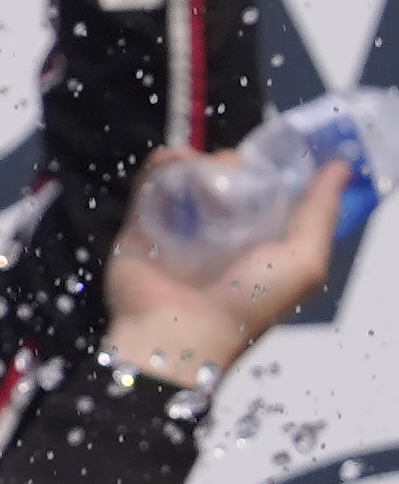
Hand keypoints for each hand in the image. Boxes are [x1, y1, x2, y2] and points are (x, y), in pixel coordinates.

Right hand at [101, 142, 345, 390]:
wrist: (178, 328)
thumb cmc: (247, 301)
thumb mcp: (304, 262)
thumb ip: (320, 215)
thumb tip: (339, 167)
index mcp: (263, 241)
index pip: (270, 191)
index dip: (272, 170)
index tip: (271, 155)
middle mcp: (224, 230)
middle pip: (230, 177)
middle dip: (233, 166)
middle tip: (233, 176)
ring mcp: (183, 223)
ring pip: (192, 171)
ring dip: (196, 161)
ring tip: (198, 171)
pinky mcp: (144, 218)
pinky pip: (154, 177)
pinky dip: (162, 164)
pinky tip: (172, 165)